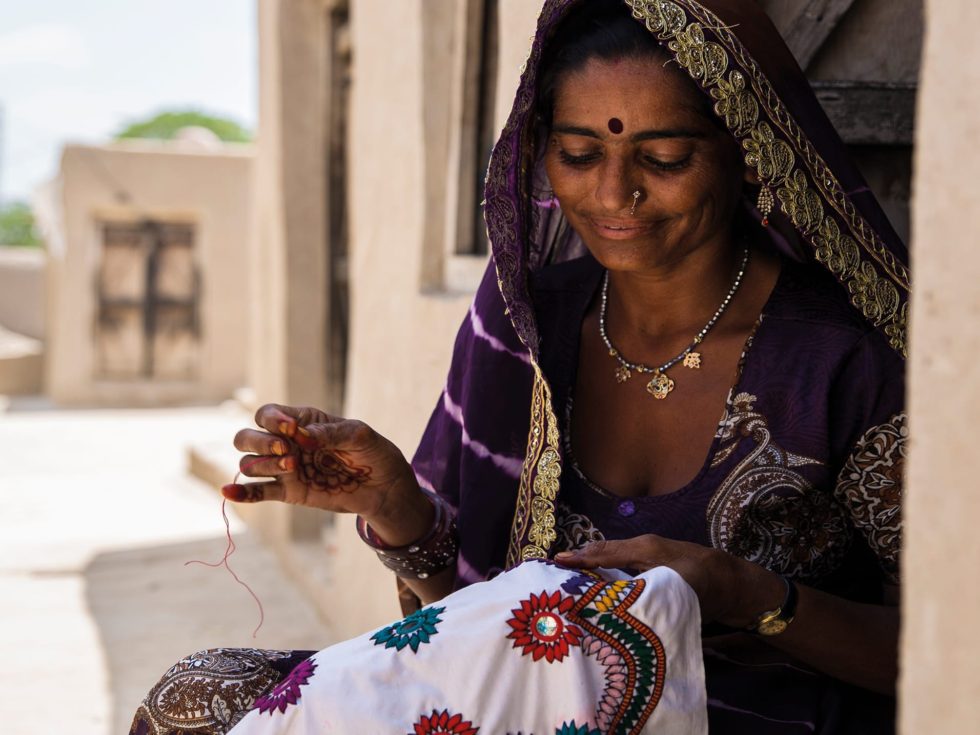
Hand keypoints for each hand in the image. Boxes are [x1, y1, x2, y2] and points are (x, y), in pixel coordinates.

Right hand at [226, 404, 430, 542]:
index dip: (272, 419)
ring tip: (292, 467)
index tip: (291, 430)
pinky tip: (229, 492)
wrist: (385, 488)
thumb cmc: (374, 453)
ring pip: (250, 463)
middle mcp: (286, 443)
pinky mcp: (288, 492)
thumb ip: (330, 432)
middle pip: (247, 437)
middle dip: (258, 441)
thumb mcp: (359, 435)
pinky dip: (241, 492)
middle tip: (286, 450)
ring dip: (262, 465)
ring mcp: (285, 468)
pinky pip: (258, 491)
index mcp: (301, 421)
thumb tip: (302, 436)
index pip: (267, 414)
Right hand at [554, 534, 770, 625]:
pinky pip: (624, 573)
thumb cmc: (705, 579)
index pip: (603, 551)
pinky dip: (608, 577)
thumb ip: (635, 578)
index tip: (554, 562)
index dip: (579, 558)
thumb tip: (602, 582)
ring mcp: (650, 562)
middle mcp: (643, 552)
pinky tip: (601, 591)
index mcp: (643, 547)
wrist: (737, 585)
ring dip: (593, 570)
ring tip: (569, 581)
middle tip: (554, 573)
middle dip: (580, 562)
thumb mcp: (669, 579)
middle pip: (604, 554)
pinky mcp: (657, 575)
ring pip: (613, 564)